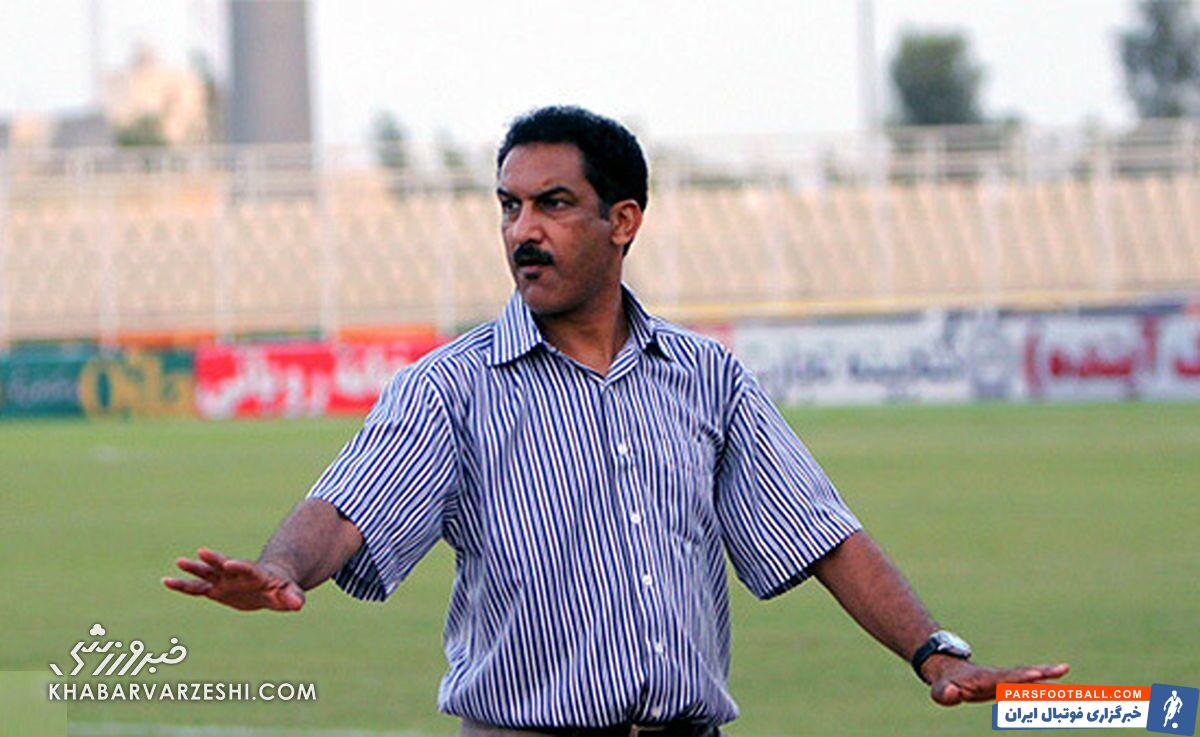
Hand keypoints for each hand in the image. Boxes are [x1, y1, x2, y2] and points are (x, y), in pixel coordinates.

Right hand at [163, 547, 305, 611]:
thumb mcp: (290, 594)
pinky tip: (166, 581)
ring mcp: (224, 580)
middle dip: (214, 559)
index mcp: (255, 574)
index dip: (239, 566)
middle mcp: (236, 573)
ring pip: (206, 573)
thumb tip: (298, 605)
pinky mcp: (215, 589)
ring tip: (179, 561)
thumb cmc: (282, 589)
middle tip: (202, 551)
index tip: (229, 563)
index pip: (247, 568)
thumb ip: (293, 597)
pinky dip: (182, 585)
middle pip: (224, 564)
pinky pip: (196, 588)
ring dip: (194, 568)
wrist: (270, 585)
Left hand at [923, 656, 1069, 705]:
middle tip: (1062, 668)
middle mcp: (998, 676)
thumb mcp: (940, 691)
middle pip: (1022, 673)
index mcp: (984, 679)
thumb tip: (951, 692)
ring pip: (1029, 678)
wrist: (948, 672)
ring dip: (1048, 676)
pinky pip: (1028, 686)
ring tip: (1065, 670)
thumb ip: (945, 693)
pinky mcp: (1007, 685)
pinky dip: (1044, 686)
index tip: (1036, 674)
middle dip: (1042, 672)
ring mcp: (1004, 679)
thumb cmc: (945, 685)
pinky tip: (1058, 689)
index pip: (1005, 678)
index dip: (1019, 677)